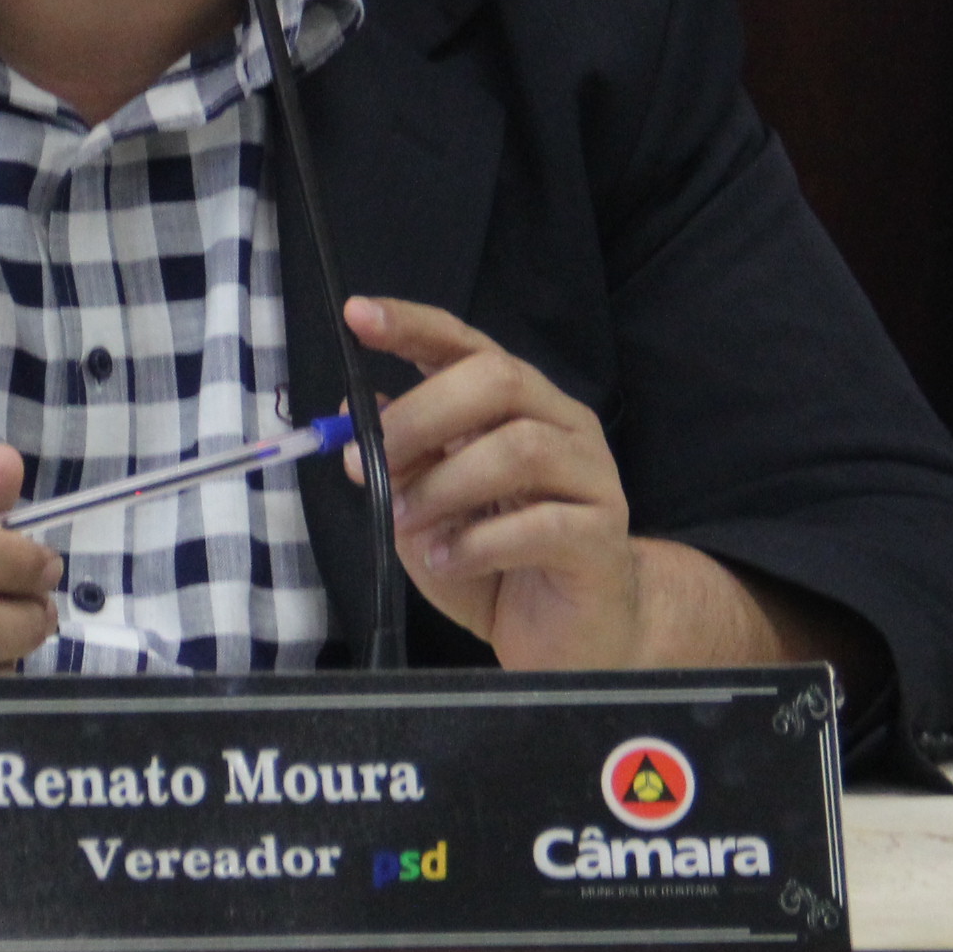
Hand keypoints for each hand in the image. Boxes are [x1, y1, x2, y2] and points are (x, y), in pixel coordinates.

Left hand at [346, 297, 644, 667]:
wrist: (570, 635)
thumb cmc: (492, 563)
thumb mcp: (425, 511)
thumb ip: (398, 463)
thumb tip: (350, 415)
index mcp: (515, 404)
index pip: (466, 344)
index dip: (413, 325)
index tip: (358, 316)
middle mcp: (560, 423)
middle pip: (499, 379)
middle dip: (422, 414)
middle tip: (370, 458)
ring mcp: (591, 476)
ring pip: (519, 448)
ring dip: (444, 485)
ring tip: (406, 523)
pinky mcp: (601, 536)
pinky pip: (541, 525)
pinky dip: (478, 543)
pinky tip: (447, 560)